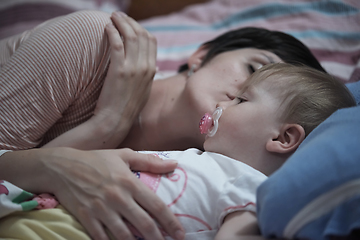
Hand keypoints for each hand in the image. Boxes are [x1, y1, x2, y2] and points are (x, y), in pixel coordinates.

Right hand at [44, 148, 183, 239]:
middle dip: (158, 238)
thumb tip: (175, 164)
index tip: (180, 233)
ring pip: (124, 235)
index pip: (156, 206)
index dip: (171, 222)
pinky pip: (102, 238)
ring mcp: (101, 209)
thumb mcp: (124, 155)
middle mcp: (118, 197)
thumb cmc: (96, 160)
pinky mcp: (86, 218)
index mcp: (130, 182)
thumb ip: (151, 161)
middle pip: (144, 224)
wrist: (63, 166)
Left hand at [93, 12, 156, 143]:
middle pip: (142, 34)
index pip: (151, 41)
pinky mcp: (119, 70)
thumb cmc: (127, 107)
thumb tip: (149, 66)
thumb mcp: (143, 90)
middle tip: (119, 16)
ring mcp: (133, 69)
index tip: (130, 24)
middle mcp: (145, 67)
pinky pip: (117, 44)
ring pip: (130, 36)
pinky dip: (112, 32)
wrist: (116, 120)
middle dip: (130, 21)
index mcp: (151, 70)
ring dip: (121, 22)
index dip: (140, 28)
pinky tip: (106, 28)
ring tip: (112, 17)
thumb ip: (147, 75)